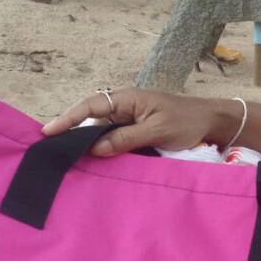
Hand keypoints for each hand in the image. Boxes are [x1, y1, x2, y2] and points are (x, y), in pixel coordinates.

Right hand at [41, 88, 231, 157]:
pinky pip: (112, 139)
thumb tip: (95, 149)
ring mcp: (128, 119)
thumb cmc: (186, 121)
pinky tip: (91, 161)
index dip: (68, 119)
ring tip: (65, 158)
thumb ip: (126, 138)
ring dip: (86, 143)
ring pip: (99, 131)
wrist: (212, 122)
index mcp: (127, 99)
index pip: (90, 106)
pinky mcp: (134, 131)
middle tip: (49, 150)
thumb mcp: (156, 130)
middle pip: (90, 118)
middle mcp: (123, 107)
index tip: (48, 132)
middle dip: (70, 132)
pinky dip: (101, 149)